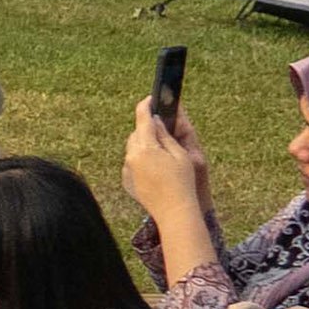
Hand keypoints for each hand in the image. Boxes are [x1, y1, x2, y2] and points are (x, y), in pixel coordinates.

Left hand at [122, 98, 208, 221]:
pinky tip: (155, 167)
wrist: (173, 210)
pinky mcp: (126, 180)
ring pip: (133, 149)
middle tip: (161, 127)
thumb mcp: (180, 154)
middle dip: (146, 129)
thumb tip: (155, 121)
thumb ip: (165, 135)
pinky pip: (132, 163)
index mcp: (145, 148)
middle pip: (136, 134)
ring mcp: (127, 169)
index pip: (142, 120)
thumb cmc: (182, 181)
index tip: (149, 99)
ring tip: (161, 150)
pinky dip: (141, 160)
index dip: (146, 106)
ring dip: (143, 145)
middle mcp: (131, 157)